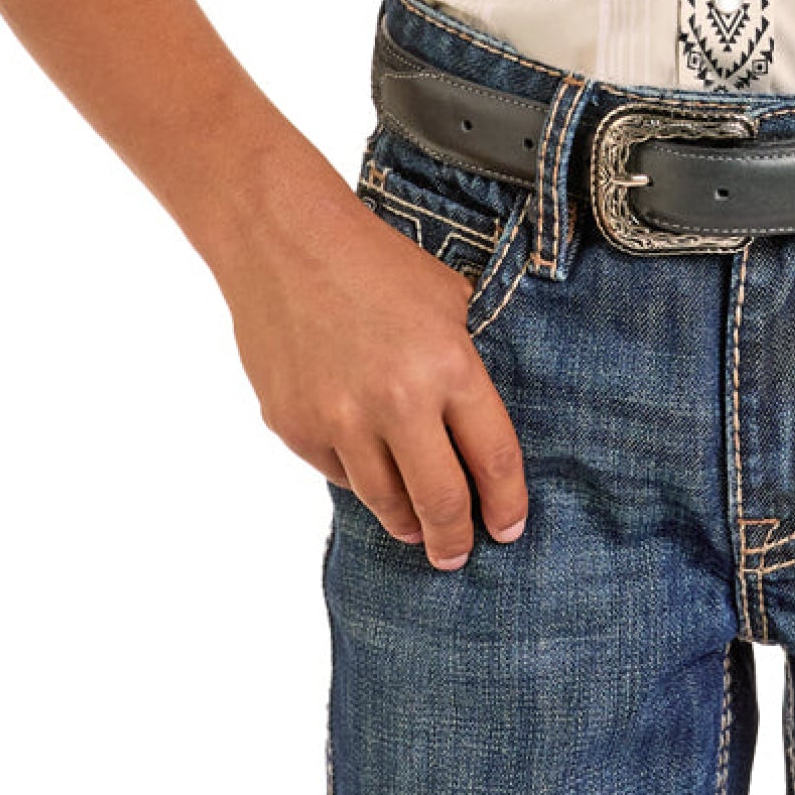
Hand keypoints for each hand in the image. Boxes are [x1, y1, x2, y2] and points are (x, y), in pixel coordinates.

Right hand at [219, 183, 529, 567]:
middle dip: (456, 540)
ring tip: (418, 529)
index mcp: (447, 366)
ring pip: (385, 502)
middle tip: (460, 553)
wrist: (285, 240)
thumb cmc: (376, 263)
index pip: (493, 459)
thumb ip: (467, 365)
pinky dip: (358, 477)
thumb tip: (480, 429)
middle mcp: (396, 402)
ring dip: (407, 522)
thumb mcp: (449, 299)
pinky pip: (338, 474)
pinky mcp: (294, 427)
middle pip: (440, 502)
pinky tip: (368, 467)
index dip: (506, 503)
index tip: (509, 527)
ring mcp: (339, 420)